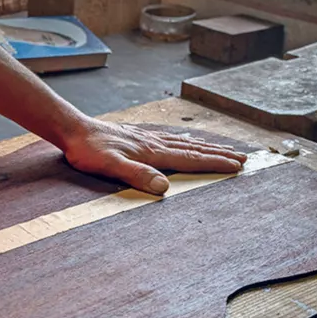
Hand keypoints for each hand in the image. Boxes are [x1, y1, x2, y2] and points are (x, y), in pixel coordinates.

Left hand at [60, 119, 250, 194]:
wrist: (73, 130)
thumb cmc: (88, 151)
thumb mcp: (110, 167)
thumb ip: (137, 175)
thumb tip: (164, 187)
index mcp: (153, 153)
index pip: (191, 159)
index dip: (216, 163)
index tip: (237, 166)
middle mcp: (154, 143)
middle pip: (194, 149)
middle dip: (220, 155)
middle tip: (243, 158)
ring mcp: (147, 138)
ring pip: (185, 142)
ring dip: (207, 147)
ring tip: (225, 149)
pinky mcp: (138, 136)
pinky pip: (170, 138)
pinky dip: (186, 140)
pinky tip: (187, 139)